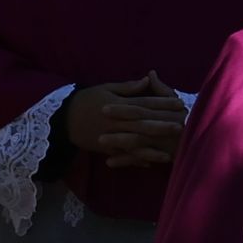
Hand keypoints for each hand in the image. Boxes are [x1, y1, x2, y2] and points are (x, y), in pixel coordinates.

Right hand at [65, 73, 186, 165]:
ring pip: (134, 143)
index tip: (179, 104)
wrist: (61, 118)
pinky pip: (122, 154)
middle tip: (181, 128)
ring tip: (168, 154)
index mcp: (118, 104)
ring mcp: (110, 136)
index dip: (163, 104)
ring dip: (151, 149)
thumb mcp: (105, 88)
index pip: (144, 103)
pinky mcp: (104, 147)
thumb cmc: (85, 100)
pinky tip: (149, 163)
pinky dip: (135, 159)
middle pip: (143, 124)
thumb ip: (127, 87)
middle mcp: (116, 121)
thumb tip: (147, 80)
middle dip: (162, 126)